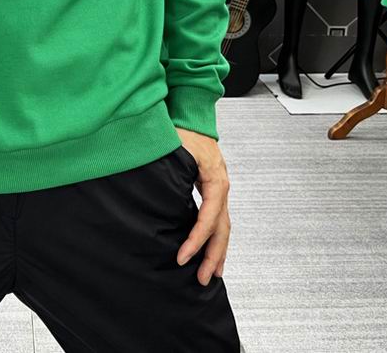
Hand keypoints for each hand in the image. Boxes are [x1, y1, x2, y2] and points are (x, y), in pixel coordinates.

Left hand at [174, 127, 231, 286]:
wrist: (190, 109)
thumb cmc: (184, 125)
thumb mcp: (178, 148)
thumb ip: (174, 172)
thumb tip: (165, 196)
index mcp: (215, 177)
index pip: (209, 216)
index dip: (197, 239)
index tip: (183, 256)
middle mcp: (220, 184)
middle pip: (222, 227)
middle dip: (212, 255)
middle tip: (201, 277)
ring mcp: (218, 185)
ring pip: (222, 224)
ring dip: (217, 250)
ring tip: (211, 273)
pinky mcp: (211, 186)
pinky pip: (216, 216)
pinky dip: (213, 235)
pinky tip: (208, 248)